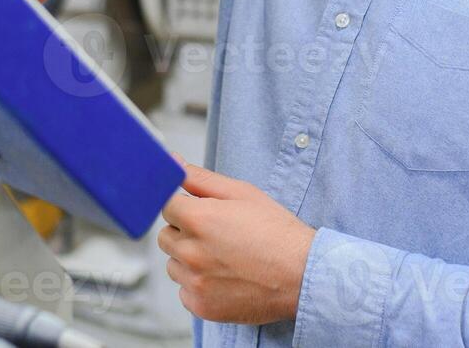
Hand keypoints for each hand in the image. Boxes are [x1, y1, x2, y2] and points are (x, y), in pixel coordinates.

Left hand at [158, 159, 316, 325]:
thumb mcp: (242, 193)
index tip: (201, 212)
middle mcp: (190, 252)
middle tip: (216, 235)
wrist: (303, 275)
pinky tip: (224, 278)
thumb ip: (200, 178)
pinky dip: (198, 285)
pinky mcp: (201, 306)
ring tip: (223, 258)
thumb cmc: (275, 231)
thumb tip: (171, 162)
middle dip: (184, 232)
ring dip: (189, 260)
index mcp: (198, 219)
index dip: (184, 206)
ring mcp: (195, 282)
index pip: (165, 206)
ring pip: (173, 265)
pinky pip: (184, 291)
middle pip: (166, 236)